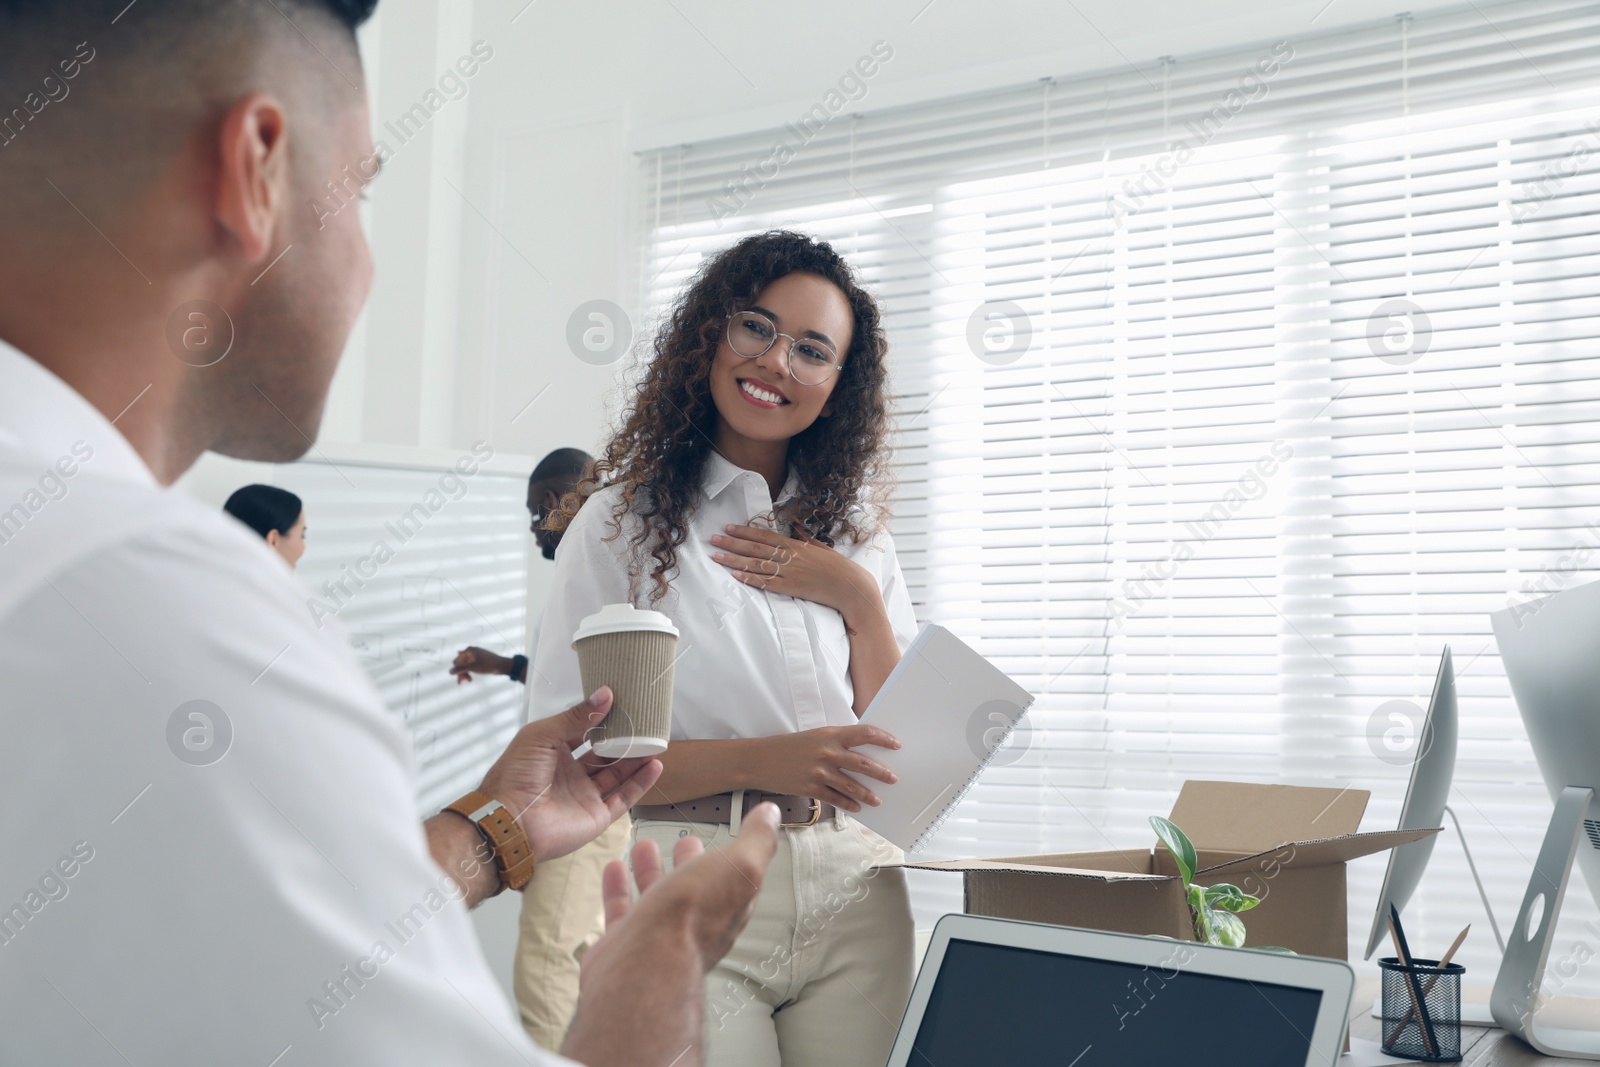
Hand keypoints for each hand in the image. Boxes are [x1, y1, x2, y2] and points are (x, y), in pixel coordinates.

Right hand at [450, 646, 513, 683]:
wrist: (502, 665)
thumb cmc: (488, 664)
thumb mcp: (473, 667)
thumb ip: (460, 669)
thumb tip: (450, 672)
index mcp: (469, 650)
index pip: (457, 661)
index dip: (457, 671)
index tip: (460, 680)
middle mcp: (471, 652)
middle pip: (461, 663)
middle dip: (461, 673)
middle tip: (461, 683)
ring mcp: (475, 656)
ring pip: (466, 666)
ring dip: (465, 673)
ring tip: (468, 681)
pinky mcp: (479, 661)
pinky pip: (471, 666)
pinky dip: (470, 672)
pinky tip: (469, 678)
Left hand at [477, 688, 661, 861]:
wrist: (510, 821)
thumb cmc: (516, 775)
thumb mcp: (542, 735)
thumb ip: (575, 717)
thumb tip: (606, 694)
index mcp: (553, 753)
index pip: (583, 733)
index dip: (602, 721)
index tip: (623, 706)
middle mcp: (570, 774)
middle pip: (604, 755)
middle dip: (624, 741)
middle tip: (645, 725)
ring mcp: (584, 796)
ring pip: (618, 775)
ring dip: (637, 760)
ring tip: (656, 742)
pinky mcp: (596, 816)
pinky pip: (624, 798)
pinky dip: (641, 783)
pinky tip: (655, 766)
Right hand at [564, 805, 780, 1066]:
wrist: (644, 965)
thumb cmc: (694, 916)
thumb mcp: (739, 866)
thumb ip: (757, 841)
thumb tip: (772, 814)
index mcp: (728, 907)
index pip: (736, 880)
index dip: (731, 858)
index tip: (726, 838)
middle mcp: (696, 924)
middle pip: (695, 889)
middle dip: (691, 863)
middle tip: (685, 842)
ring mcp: (660, 935)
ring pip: (657, 897)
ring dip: (651, 870)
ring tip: (643, 847)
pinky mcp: (627, 943)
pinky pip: (622, 910)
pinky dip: (618, 887)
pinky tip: (613, 868)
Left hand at [711, 524, 882, 625]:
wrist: (850, 586)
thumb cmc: (838, 567)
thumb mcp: (821, 547)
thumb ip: (806, 538)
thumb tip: (797, 528)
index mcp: (795, 545)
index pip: (764, 536)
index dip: (744, 532)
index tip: (728, 528)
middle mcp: (789, 557)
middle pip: (755, 549)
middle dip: (732, 543)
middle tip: (713, 539)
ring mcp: (789, 573)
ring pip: (756, 565)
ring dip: (734, 561)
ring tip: (716, 557)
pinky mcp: (790, 588)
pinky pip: (766, 583)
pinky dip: (750, 579)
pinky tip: (736, 576)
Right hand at [749, 724, 900, 811]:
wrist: (759, 760)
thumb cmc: (787, 747)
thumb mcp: (814, 736)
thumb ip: (835, 742)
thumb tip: (860, 752)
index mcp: (829, 735)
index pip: (864, 733)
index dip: (883, 738)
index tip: (895, 744)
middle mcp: (827, 752)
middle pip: (863, 763)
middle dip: (881, 772)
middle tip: (893, 778)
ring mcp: (819, 772)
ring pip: (852, 785)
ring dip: (868, 794)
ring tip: (878, 799)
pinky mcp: (811, 788)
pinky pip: (836, 799)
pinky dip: (849, 805)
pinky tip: (858, 808)